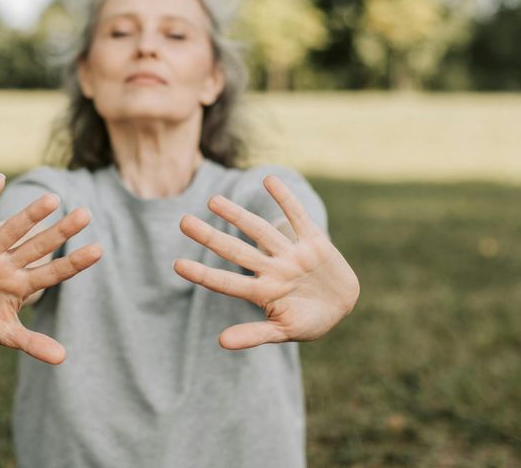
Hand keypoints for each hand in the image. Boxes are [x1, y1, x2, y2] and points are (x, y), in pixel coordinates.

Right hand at [0, 173, 101, 363]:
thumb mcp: (2, 334)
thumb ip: (31, 343)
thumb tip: (63, 359)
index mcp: (20, 286)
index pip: (52, 273)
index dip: (74, 262)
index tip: (99, 250)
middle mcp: (8, 265)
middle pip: (38, 247)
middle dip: (60, 233)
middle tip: (86, 214)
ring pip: (12, 231)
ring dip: (30, 216)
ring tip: (53, 198)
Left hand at [175, 175, 358, 348]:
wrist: (343, 306)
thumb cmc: (308, 321)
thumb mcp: (284, 331)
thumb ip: (254, 334)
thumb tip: (221, 342)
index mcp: (263, 292)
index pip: (228, 282)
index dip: (204, 274)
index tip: (177, 265)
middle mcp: (272, 269)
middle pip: (236, 251)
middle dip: (211, 238)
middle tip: (183, 222)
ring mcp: (291, 254)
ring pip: (260, 231)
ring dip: (237, 216)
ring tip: (213, 201)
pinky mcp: (314, 242)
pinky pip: (297, 217)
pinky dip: (285, 199)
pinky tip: (268, 179)